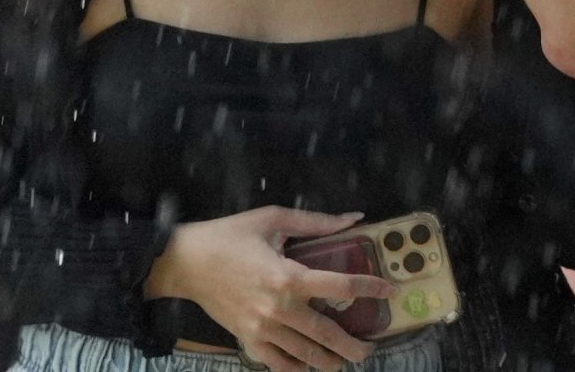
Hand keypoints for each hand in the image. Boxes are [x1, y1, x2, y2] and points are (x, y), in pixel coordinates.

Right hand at [147, 208, 391, 371]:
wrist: (185, 262)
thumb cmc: (231, 236)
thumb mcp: (275, 218)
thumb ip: (317, 222)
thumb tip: (354, 218)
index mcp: (289, 276)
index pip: (340, 286)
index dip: (369, 288)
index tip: (389, 292)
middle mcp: (278, 307)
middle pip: (324, 331)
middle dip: (350, 343)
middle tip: (370, 349)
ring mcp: (260, 327)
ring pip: (301, 352)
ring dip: (325, 360)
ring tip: (345, 363)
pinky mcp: (244, 337)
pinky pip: (273, 360)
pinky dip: (292, 367)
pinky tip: (306, 368)